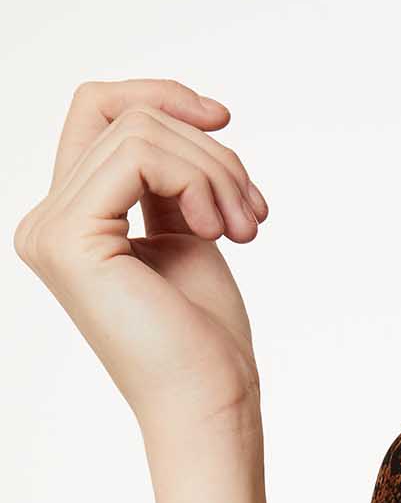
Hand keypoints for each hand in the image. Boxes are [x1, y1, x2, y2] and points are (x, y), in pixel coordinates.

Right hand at [12, 77, 268, 431]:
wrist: (211, 404)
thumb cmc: (206, 339)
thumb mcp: (188, 231)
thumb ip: (169, 177)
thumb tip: (183, 111)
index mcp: (72, 220)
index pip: (100, 112)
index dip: (163, 98)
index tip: (225, 121)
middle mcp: (46, 222)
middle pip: (126, 116)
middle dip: (209, 152)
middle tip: (252, 214)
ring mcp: (50, 231)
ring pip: (139, 131)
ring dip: (215, 172)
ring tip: (244, 229)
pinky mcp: (69, 240)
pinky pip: (138, 155)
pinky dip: (197, 181)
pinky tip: (220, 231)